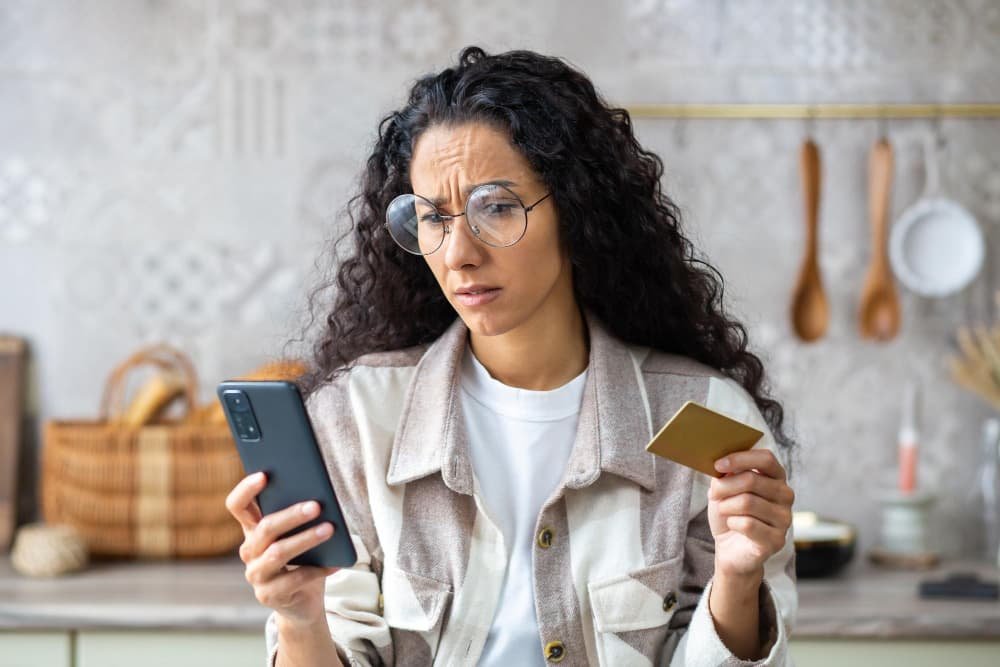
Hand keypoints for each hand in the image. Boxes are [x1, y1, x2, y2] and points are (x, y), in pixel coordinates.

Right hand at [225, 471, 340, 625]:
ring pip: (277, 553)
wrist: (303, 602)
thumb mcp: (299, 535)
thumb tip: (319, 496)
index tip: (264, 475)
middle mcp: (249, 551)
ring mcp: (256, 574)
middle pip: (265, 528)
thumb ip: (301, 517)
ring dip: (305, 539)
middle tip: (316, 506)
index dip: (246, 489)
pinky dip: (318, 570)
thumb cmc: (304, 559)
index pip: (237, 506)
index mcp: (252, 530)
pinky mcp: (268, 595)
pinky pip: (294, 579)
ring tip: (329, 529)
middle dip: (291, 515)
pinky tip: (336, 562)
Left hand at [707, 449, 793, 579]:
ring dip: (726, 506)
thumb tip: (722, 465)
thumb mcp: (724, 488)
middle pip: (751, 480)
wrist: (730, 547)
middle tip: (714, 495)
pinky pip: (748, 524)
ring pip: (747, 502)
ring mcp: (785, 518)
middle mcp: (786, 495)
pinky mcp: (777, 539)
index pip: (766, 459)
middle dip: (725, 487)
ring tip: (724, 510)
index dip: (740, 459)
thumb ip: (726, 474)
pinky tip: (733, 525)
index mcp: (776, 477)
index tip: (717, 465)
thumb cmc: (729, 513)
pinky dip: (732, 523)